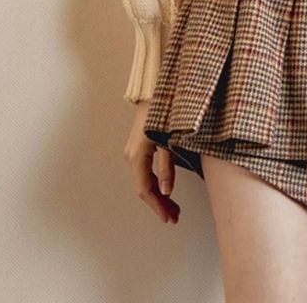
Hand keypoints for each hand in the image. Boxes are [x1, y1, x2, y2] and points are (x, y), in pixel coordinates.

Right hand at [123, 100, 179, 224]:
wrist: (152, 89)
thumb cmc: (162, 110)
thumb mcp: (167, 139)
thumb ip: (167, 165)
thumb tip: (166, 190)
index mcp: (137, 155)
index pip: (145, 189)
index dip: (157, 206)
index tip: (168, 217)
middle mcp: (132, 155)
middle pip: (144, 188)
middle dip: (159, 204)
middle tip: (174, 216)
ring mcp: (134, 151)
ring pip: (145, 180)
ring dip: (159, 195)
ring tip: (173, 207)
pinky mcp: (140, 147)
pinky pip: (145, 171)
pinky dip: (156, 182)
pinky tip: (167, 189)